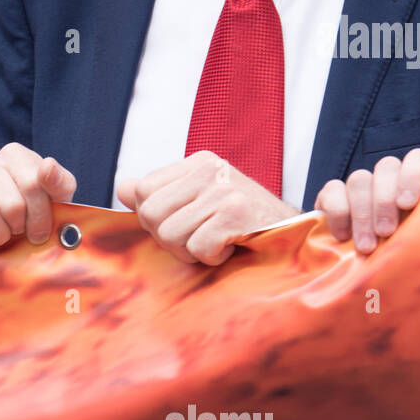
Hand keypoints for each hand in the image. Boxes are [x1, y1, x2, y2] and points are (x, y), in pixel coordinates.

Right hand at [0, 142, 76, 245]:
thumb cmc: (30, 212)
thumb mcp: (56, 198)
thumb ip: (60, 182)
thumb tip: (47, 166)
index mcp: (14, 155)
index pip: (33, 185)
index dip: (40, 216)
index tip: (40, 231)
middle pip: (12, 205)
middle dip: (19, 228)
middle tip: (17, 232)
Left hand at [116, 151, 296, 264]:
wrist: (297, 235)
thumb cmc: (245, 224)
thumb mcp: (200, 202)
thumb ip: (161, 194)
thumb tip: (122, 188)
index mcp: (198, 162)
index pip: (143, 192)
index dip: (156, 220)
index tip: (186, 225)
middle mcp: (209, 168)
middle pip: (149, 214)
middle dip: (170, 239)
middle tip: (200, 239)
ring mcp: (223, 189)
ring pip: (169, 235)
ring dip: (192, 251)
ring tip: (218, 242)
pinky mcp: (235, 212)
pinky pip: (198, 248)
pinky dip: (213, 257)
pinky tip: (232, 247)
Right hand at [314, 149, 419, 253]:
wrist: (371, 269)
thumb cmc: (406, 253)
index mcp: (417, 182)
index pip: (417, 159)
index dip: (412, 176)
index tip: (407, 204)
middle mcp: (389, 177)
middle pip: (386, 167)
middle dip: (384, 201)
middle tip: (386, 232)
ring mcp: (360, 184)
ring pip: (359, 179)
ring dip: (362, 214)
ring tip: (366, 245)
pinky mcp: (333, 194)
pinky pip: (332, 189)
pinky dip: (338, 213)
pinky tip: (343, 236)